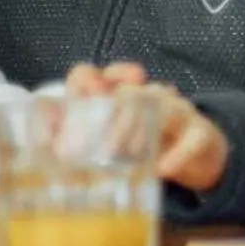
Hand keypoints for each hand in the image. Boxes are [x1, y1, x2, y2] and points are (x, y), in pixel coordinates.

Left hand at [62, 63, 228, 191]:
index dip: (92, 78)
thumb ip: (70, 133)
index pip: (104, 76)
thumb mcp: (105, 141)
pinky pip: (193, 139)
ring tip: (126, 155)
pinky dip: (178, 154)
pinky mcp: (200, 135)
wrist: (197, 157)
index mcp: (123, 97)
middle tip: (100, 144)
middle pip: (133, 91)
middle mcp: (150, 98)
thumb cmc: (143, 146)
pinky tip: (162, 169)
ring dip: (142, 130)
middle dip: (115, 113)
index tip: (86, 92)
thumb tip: (44, 122)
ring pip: (164, 107)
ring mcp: (177, 113)